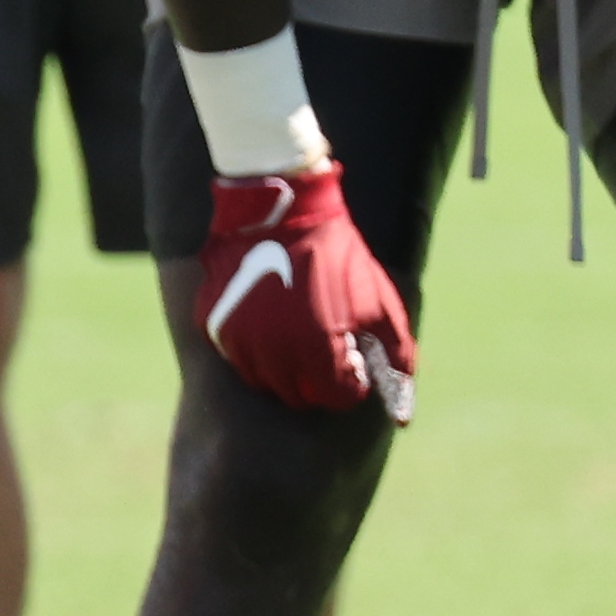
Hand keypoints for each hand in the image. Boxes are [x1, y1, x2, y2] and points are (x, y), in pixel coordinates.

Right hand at [196, 163, 415, 420]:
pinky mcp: (212, 322)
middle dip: (316, 382)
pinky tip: (266, 318)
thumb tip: (402, 404)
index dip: (350, 384)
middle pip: (295, 397)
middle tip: (324, 351)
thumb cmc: (337, 256)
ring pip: (261, 380)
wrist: (283, 210)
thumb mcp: (380, 301)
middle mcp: (273, 351)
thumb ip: (397, 355)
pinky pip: (234, 354)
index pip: (335, 399)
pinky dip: (251, 347)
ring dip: (282, 368)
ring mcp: (237, 338)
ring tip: (295, 336)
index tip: (352, 362)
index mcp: (318, 348)